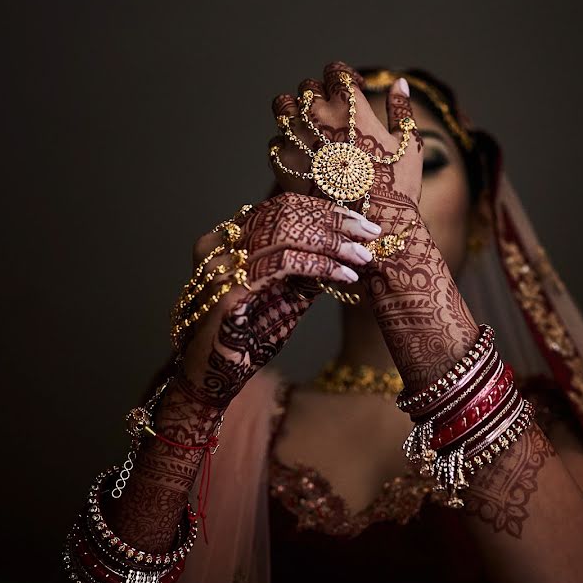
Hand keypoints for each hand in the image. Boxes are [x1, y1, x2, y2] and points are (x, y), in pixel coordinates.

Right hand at [174, 191, 381, 408]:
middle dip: (334, 222)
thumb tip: (350, 246)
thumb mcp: (285, 292)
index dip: (325, 210)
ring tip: (361, 256)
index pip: (282, 206)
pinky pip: (282, 264)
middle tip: (369, 234)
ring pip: (285, 233)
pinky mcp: (228, 290)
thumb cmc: (248, 334)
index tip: (361, 223)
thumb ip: (308, 267)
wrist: (213, 375)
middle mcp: (219, 243)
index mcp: (228, 237)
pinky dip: (319, 265)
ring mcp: (220, 265)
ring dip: (332, 243)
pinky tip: (344, 274)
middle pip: (285, 213)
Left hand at [269, 61, 424, 214]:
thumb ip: (402, 109)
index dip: (342, 77)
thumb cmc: (398, 186)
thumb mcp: (409, 144)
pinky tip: (303, 159)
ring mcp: (297, 139)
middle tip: (330, 116)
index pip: (334, 72)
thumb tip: (399, 83)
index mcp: (350, 105)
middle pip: (306, 89)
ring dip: (294, 114)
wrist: (375, 226)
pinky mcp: (284, 165)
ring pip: (283, 108)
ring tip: (308, 131)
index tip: (349, 89)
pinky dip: (287, 147)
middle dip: (318, 97)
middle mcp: (319, 115)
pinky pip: (276, 143)